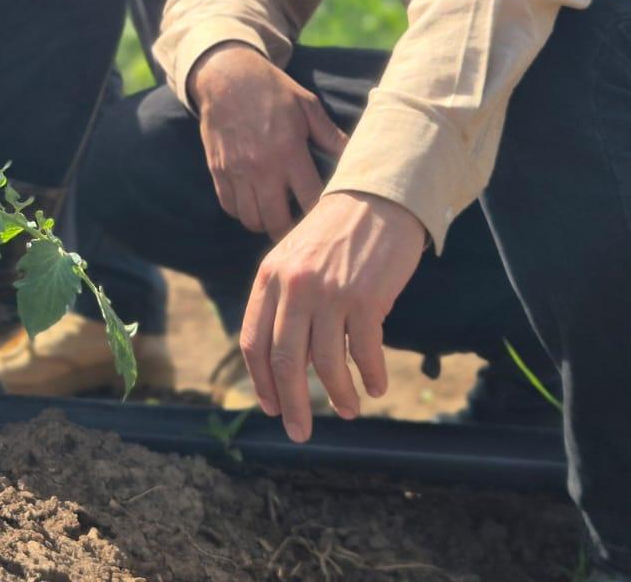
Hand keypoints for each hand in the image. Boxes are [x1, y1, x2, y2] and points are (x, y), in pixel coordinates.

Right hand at [189, 43, 349, 238]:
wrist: (226, 76)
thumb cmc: (271, 89)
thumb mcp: (307, 105)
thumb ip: (330, 135)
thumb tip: (358, 153)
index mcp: (289, 151)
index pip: (310, 199)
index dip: (321, 214)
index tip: (328, 217)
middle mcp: (262, 167)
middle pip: (278, 221)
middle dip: (292, 231)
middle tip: (302, 229)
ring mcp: (236, 171)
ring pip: (251, 219)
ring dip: (266, 224)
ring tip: (278, 217)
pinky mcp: (218, 171)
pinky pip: (229, 207)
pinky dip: (243, 212)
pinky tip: (255, 204)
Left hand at [239, 192, 425, 440]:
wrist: (378, 197)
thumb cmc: (337, 233)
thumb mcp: (295, 259)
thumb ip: (285, 302)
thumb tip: (287, 362)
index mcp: (269, 278)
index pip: (253, 341)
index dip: (261, 381)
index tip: (272, 408)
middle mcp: (293, 287)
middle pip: (285, 361)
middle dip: (292, 404)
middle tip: (300, 432)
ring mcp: (329, 293)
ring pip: (326, 363)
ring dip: (338, 395)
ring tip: (348, 410)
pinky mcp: (365, 298)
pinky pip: (364, 352)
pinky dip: (370, 376)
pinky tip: (375, 387)